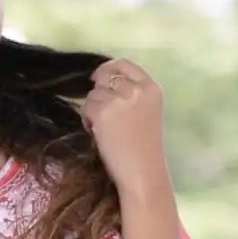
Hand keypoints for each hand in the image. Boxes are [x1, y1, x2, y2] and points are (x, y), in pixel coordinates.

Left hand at [81, 59, 170, 196]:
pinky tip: (100, 135)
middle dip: (100, 93)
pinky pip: (86, 107)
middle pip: (105, 77)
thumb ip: (132, 94)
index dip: (108, 69)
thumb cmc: (144, 150)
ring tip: (106, 130)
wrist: (143, 174)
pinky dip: (88, 120)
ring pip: (93, 94)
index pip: (124, 64)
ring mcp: (120, 99)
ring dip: (93, 110)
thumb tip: (100, 79)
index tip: (98, 78)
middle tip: (105, 115)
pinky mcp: (103, 111)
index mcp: (151, 88)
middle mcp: (137, 89)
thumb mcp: (147, 112)